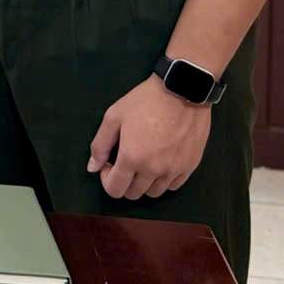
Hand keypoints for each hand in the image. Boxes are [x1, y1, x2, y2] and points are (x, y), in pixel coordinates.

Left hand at [89, 76, 212, 200]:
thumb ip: (100, 145)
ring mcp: (174, 170)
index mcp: (132, 158)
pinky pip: (173, 186)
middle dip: (124, 181)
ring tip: (143, 162)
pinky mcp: (190, 166)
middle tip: (124, 161)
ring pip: (154, 193)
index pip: (115, 190)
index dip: (106, 180)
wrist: (182, 90)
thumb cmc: (144, 101)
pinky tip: (160, 163)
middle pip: (133, 193)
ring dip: (143, 183)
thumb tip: (92, 168)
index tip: (109, 164)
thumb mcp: (114, 117)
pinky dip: (163, 180)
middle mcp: (154, 170)